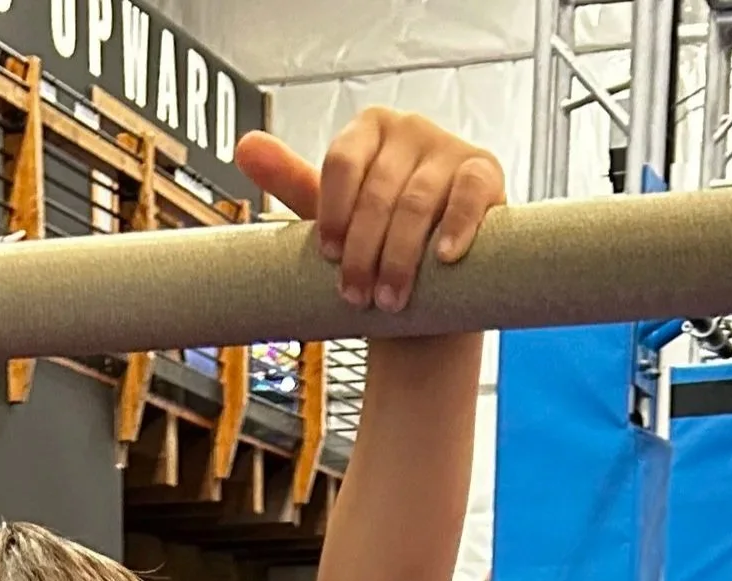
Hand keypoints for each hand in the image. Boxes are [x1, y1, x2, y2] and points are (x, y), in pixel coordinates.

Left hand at [237, 111, 505, 313]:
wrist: (429, 279)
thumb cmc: (375, 241)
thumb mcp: (331, 213)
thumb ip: (290, 180)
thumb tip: (246, 146)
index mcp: (367, 130)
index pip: (341, 162)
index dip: (333, 215)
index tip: (330, 258)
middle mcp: (409, 128)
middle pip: (377, 190)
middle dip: (364, 252)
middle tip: (357, 297)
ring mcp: (449, 147)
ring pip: (416, 203)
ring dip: (399, 259)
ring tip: (390, 300)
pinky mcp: (484, 172)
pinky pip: (467, 196)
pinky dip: (455, 228)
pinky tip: (443, 258)